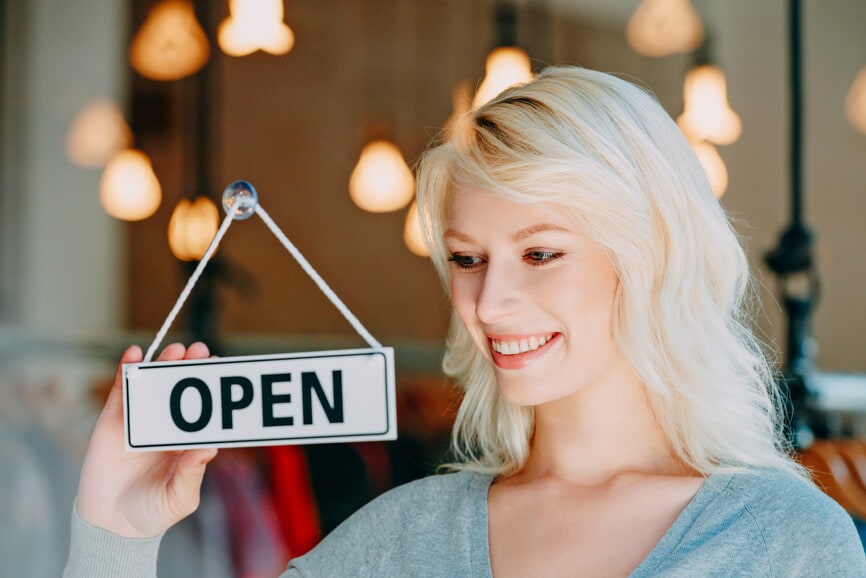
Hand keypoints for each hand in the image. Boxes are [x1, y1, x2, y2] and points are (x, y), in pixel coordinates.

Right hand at [76, 342, 218, 537]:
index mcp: (187, 440)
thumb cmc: (152, 513)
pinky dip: (126, 371)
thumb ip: (193, 473)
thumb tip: (211, 447)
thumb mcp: (179, 498)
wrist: (109, 525)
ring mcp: (140, 421)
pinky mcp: (113, 422)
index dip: (211, 388)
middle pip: (180, 389)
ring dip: (163, 364)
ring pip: (153, 384)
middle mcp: (166, 426)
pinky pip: (121, 392)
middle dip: (190, 368)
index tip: (221, 368)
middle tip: (200, 350)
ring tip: (175, 350)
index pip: (202, 408)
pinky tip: (134, 354)